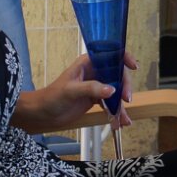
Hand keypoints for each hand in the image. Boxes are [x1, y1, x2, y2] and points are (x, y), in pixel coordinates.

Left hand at [21, 50, 139, 133]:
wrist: (43, 113)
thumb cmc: (52, 96)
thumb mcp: (71, 90)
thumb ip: (91, 88)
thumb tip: (112, 90)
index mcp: (88, 62)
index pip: (110, 54)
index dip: (123, 57)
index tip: (133, 67)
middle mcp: (95, 71)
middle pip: (117, 74)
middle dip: (124, 86)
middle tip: (126, 100)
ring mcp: (96, 85)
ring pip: (116, 91)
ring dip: (121, 104)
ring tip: (124, 118)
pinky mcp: (95, 99)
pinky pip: (110, 103)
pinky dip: (116, 112)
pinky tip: (120, 122)